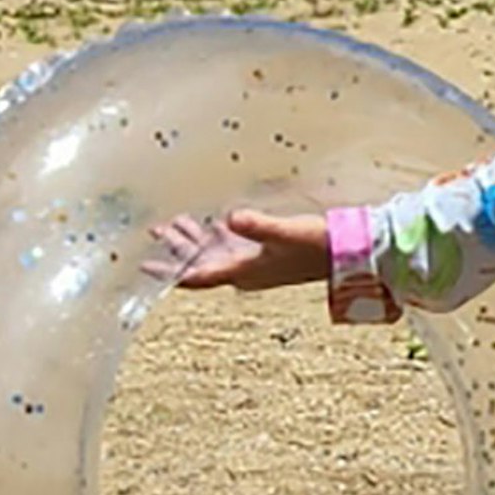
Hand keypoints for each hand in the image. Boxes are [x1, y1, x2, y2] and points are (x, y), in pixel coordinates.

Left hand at [143, 205, 335, 296]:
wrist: (348, 253)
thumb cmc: (318, 244)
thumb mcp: (286, 233)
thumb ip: (258, 226)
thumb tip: (228, 218)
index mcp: (243, 271)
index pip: (198, 277)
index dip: (171, 273)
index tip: (146, 268)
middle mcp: (243, 270)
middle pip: (199, 264)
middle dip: (176, 251)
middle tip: (155, 232)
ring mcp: (254, 261)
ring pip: (212, 254)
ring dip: (191, 242)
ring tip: (170, 224)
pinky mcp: (265, 251)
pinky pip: (230, 246)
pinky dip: (212, 236)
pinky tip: (206, 222)